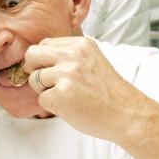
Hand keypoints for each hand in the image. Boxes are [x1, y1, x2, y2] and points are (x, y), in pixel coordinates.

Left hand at [24, 37, 145, 140]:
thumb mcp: (92, 61)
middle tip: (48, 83)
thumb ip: (70, 56)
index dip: (43, 60)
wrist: (127, 114)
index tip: (51, 71)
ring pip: (34, 79)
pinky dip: (52, 106)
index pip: (45, 44)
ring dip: (45, 91)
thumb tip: (40, 58)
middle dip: (34, 70)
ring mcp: (66, 75)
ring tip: (66, 96)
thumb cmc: (109, 93)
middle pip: (32, 55)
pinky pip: (42, 99)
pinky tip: (71, 107)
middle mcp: (72, 56)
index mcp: (80, 45)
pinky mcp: (61, 95)